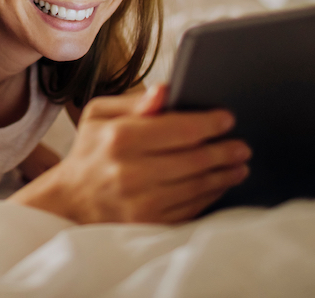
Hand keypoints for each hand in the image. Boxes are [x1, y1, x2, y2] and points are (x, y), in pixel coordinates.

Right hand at [9, 85, 250, 224]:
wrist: (72, 199)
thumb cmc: (91, 150)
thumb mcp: (101, 114)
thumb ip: (135, 102)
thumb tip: (166, 91)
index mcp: (120, 138)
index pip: (179, 129)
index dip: (209, 123)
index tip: (227, 118)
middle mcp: (130, 171)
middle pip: (194, 159)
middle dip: (224, 151)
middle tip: (242, 145)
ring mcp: (141, 202)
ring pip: (197, 186)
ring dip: (224, 174)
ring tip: (238, 164)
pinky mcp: (148, 224)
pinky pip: (190, 208)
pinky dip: (210, 195)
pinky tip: (219, 184)